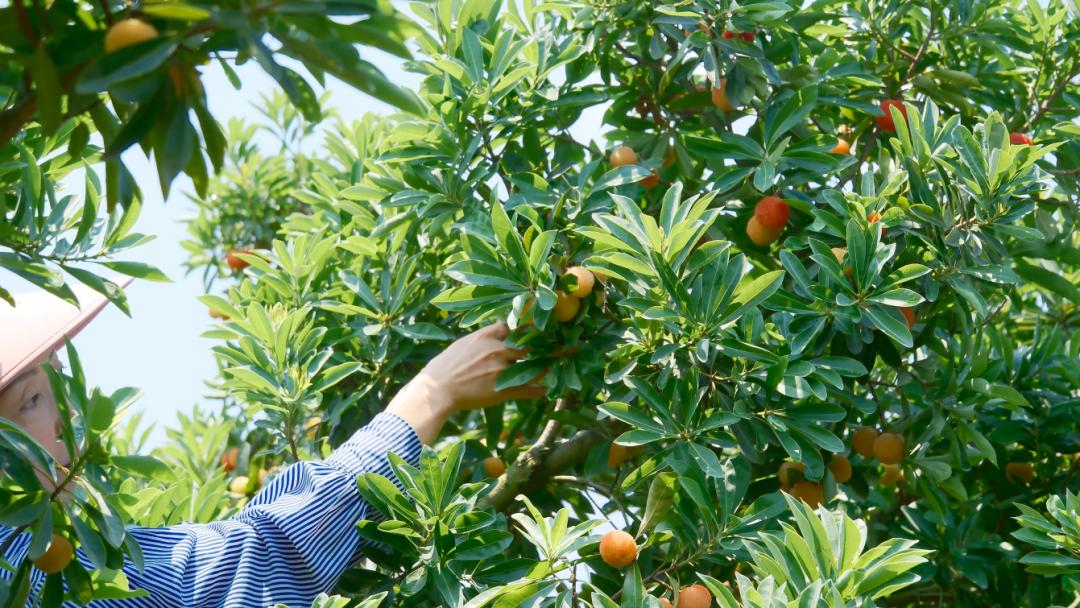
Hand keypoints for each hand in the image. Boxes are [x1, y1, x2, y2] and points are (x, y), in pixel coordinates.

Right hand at [386, 322, 545, 443]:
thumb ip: (480, 339)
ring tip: (551, 366)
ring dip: (543, 368)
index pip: (511, 326)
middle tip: (554, 346)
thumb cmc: (444, 368)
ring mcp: (500, 370)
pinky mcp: (502, 389)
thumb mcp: (462, 345)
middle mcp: (496, 350)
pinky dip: (537, 390)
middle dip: (539, 346)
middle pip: (526, 345)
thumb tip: (492, 334)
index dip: (524, 328)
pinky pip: (526, 389)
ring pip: (530, 367)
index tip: (534, 328)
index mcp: (485, 337)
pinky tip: (544, 390)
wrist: (437, 390)